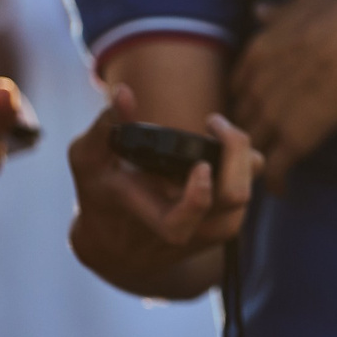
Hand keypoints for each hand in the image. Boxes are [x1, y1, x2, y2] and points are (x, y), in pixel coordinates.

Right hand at [68, 86, 259, 286]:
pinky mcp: (226, 220)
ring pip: (246, 194)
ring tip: (215, 130)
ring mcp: (211, 228)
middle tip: (214, 123)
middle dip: (234, 155)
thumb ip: (103, 129)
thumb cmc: (101, 193)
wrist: (119, 243)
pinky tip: (220, 145)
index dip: (197, 197)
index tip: (199, 166)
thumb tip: (123, 93)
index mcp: (151, 220)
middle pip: (235, 198)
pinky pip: (248, 190)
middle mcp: (189, 229)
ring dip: (239, 157)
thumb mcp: (88, 161)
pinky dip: (242, 164)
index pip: (181, 223)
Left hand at [231, 0, 336, 184]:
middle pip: (238, 118)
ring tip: (264, 169)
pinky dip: (275, 182)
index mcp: (256, 54)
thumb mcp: (304, 3)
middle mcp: (256, 87)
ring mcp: (271, 116)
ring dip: (255, 159)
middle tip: (258, 140)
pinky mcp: (293, 141)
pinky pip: (273, 170)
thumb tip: (259, 9)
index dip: (247, 97)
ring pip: (249, 147)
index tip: (257, 106)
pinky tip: (281, 190)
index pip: (239, 84)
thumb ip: (279, 12)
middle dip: (244, 130)